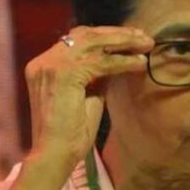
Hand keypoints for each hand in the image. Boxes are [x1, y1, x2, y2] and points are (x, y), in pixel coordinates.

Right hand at [24, 26, 152, 163]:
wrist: (54, 155)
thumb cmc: (70, 135)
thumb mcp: (87, 98)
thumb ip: (97, 78)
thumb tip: (117, 62)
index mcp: (44, 66)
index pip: (77, 40)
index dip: (105, 37)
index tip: (131, 39)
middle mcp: (43, 61)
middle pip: (85, 34)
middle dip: (118, 34)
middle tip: (143, 37)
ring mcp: (51, 65)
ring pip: (94, 42)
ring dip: (123, 41)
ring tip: (146, 44)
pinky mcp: (64, 73)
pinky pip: (100, 61)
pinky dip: (122, 60)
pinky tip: (139, 63)